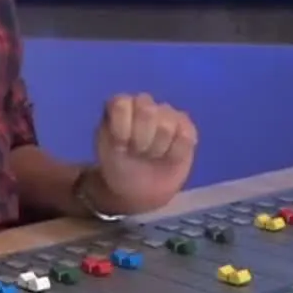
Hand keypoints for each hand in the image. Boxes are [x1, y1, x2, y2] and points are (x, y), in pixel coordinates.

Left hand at [92, 94, 196, 214]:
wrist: (139, 189)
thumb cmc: (119, 165)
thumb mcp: (105, 151)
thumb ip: (111, 131)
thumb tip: (124, 114)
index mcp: (120, 105)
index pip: (121, 104)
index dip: (122, 129)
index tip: (120, 146)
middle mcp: (144, 103)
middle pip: (147, 110)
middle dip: (141, 139)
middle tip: (138, 152)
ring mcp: (167, 113)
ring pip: (167, 126)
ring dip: (157, 148)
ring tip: (152, 155)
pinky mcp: (186, 128)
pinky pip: (185, 137)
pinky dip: (176, 153)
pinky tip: (169, 157)